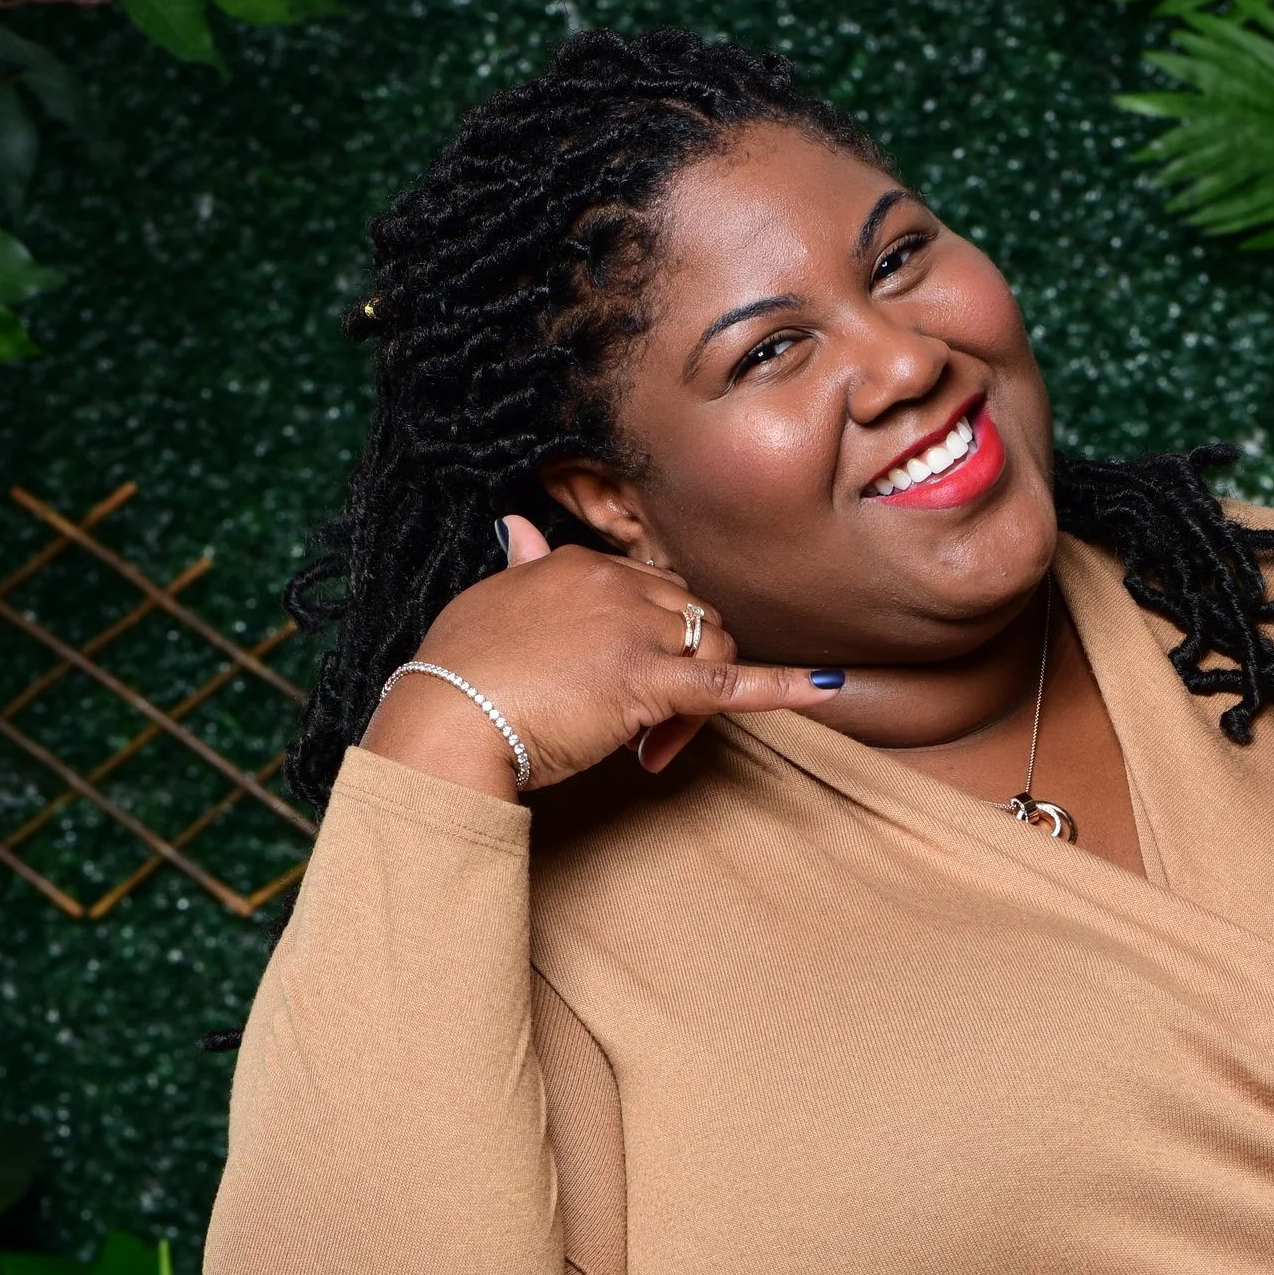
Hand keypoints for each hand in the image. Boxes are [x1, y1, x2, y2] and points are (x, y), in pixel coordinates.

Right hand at [361, 513, 834, 799]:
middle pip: (692, 619)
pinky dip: (785, 687)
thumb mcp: (489, 603)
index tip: (612, 688)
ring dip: (696, 701)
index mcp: (580, 564)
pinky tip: (828, 687)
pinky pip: (732, 683)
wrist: (445, 721)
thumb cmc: (458, 675)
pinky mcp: (649, 682)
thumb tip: (520, 528)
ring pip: (710, 652)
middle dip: (683, 669)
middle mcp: (615, 585)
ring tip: (650, 745)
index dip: (648, 642)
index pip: (651, 591)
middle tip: (642, 728)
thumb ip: (521, 567)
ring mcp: (635, 630)